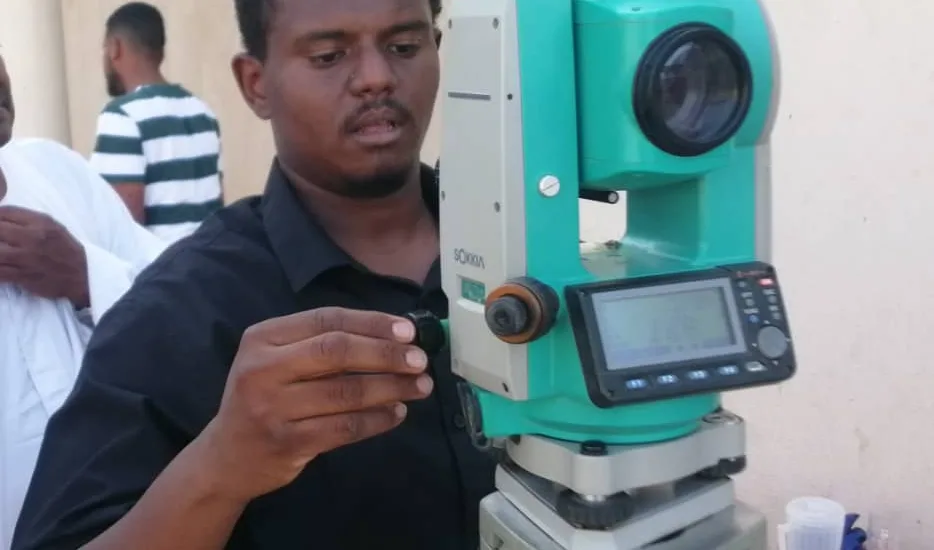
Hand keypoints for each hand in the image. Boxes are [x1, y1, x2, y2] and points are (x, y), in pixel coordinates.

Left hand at [0, 205, 88, 306]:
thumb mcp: (52, 226)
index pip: (5, 212)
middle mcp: (33, 238)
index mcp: (41, 223)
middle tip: (2, 239)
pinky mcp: (23, 276)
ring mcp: (27, 258)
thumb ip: (27, 219)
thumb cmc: (64, 248)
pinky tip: (1, 264)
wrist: (82, 275)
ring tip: (2, 251)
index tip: (0, 223)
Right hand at [197, 307, 434, 502]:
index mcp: (262, 338)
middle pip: (337, 352)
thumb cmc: (263, 398)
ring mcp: (273, 408)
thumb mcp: (276, 360)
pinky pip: (346, 428)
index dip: (372, 323)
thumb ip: (320, 344)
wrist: (226, 457)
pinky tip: (397, 413)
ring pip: (346, 392)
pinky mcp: (289, 443)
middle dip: (386, 354)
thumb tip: (392, 334)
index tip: (408, 331)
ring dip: (391, 388)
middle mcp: (263, 369)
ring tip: (419, 386)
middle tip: (420, 361)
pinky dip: (378, 420)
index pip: (326, 320)